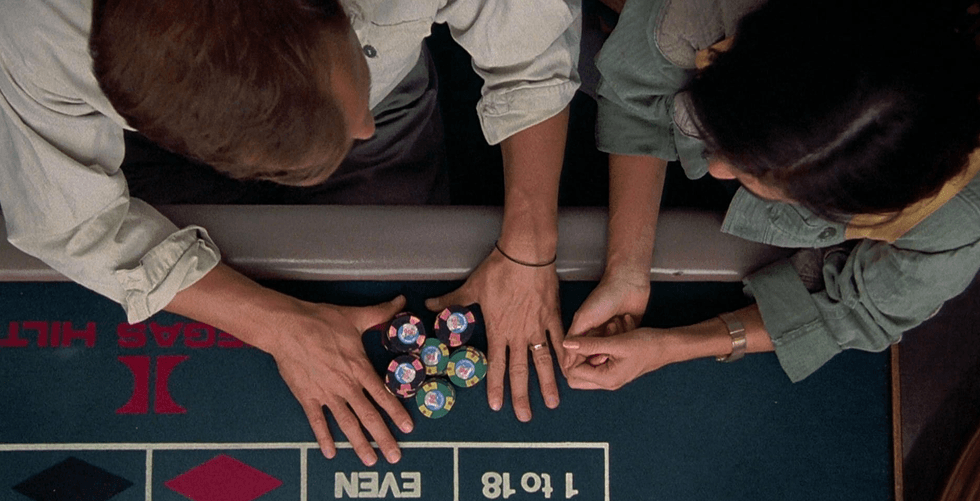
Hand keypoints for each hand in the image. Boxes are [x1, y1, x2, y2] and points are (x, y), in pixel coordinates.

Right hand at [269, 295, 412, 465]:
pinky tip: (331, 452)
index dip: (397, 413)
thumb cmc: (322, 321)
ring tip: (370, 460)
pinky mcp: (307, 397)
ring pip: (347, 424)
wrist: (287, 328)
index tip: (408, 428)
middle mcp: (346, 385)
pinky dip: (324, 438)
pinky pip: (317, 422)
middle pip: (369, 417)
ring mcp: (326, 394)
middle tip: (394, 457)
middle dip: (384, 438)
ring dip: (359, 444)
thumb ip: (381, 313)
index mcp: (360, 368)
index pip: (383, 396)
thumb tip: (402, 301)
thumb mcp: (356, 316)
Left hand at [426, 250, 562, 421]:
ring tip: (553, 403)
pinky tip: (571, 371)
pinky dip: (566, 357)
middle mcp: (518, 334)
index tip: (496, 405)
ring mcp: (538, 327)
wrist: (525, 254)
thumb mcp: (471, 287)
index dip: (495, 386)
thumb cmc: (498, 270)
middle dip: (521, 396)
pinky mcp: (554, 316)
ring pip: (543, 361)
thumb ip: (452, 302)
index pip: (495, 365)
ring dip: (548, 384)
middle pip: (520, 371)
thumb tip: (430, 305)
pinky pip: (561, 341)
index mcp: (498, 329)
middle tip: (524, 417)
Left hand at [562, 328, 667, 389]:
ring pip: (587, 366)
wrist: (668, 346)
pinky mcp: (614, 369)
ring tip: (608, 334)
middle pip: (577, 375)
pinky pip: (598, 361)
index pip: (573, 372)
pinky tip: (613, 334)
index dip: (574, 354)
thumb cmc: (646, 344)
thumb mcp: (616, 342)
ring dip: (592, 350)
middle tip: (591, 339)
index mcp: (606, 379)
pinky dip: (601, 348)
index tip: (584, 338)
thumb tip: (566, 344)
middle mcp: (606, 383)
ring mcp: (610, 377)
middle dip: (580, 355)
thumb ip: (589, 344)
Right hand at [564, 272, 649, 370]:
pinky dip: (627, 333)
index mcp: (585, 332)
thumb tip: (566, 361)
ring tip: (615, 322)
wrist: (628, 282)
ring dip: (615, 338)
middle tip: (607, 341)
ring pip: (613, 350)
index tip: (591, 362)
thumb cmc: (604, 296)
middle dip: (602, 351)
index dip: (584, 361)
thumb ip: (575, 338)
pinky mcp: (628, 331)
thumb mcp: (584, 318)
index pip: (580, 355)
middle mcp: (598, 335)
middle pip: (597, 355)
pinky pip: (626, 342)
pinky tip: (625, 319)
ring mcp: (613, 334)